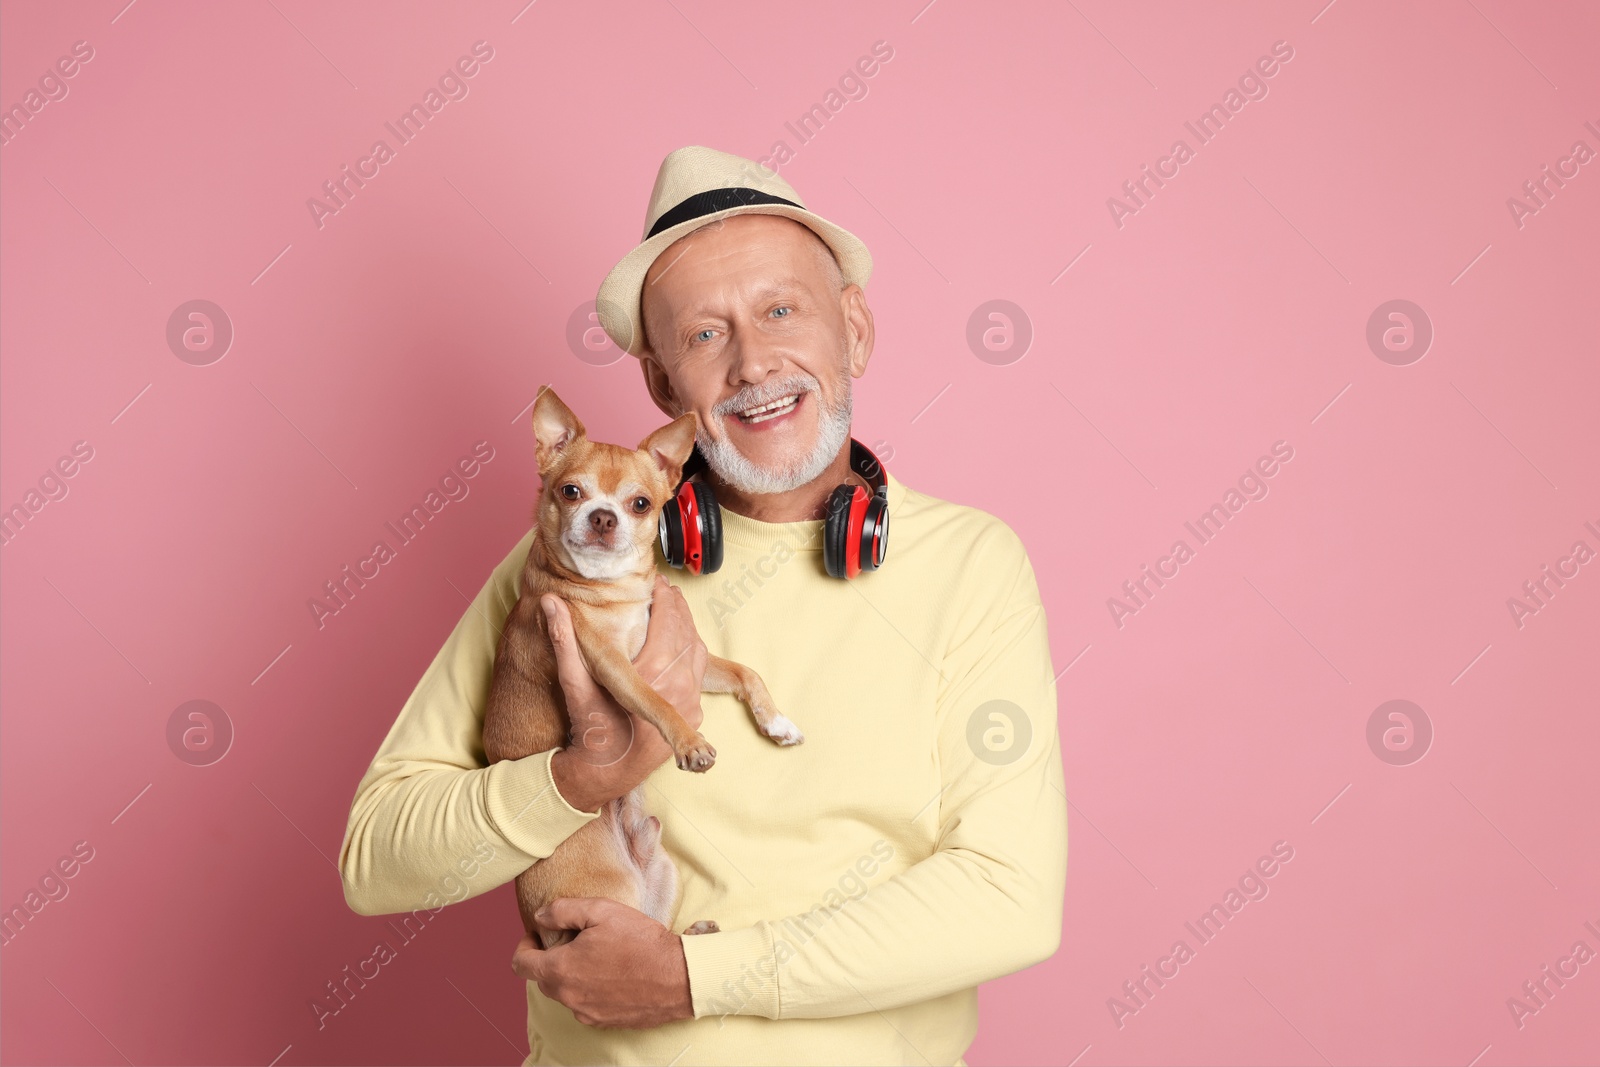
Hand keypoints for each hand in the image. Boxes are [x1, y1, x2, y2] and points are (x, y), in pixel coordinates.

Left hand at [510, 897, 693, 1027]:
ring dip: (572, 975)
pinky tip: (612, 974)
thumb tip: (540, 916)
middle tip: (574, 940)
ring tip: (598, 956)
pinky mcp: (604, 1021)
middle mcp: (568, 997)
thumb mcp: (601, 911)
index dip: (524, 946)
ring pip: (566, 992)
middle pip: (543, 979)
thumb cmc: (641, 942)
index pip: (521, 964)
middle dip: (551, 959)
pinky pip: (585, 1004)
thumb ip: (563, 911)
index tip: (537, 936)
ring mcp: (586, 1013)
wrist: (678, 977)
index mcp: (561, 970)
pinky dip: (590, 989)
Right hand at [547, 575, 707, 812]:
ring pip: (698, 652)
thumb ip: (563, 641)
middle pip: (688, 633)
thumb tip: (548, 602)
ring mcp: (691, 703)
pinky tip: (676, 645)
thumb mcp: (573, 683)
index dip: (665, 598)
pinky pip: (699, 675)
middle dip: (678, 608)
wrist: (604, 772)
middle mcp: (679, 688)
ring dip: (687, 629)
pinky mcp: (695, 714)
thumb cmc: (589, 727)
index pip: (669, 621)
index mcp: (653, 675)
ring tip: (671, 612)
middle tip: (665, 591)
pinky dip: (691, 655)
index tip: (656, 583)